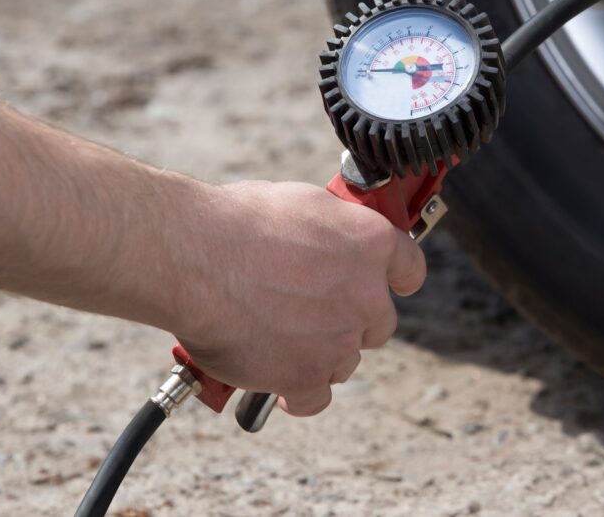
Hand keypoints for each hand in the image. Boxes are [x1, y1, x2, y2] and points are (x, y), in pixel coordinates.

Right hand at [170, 180, 425, 415]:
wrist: (193, 256)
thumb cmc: (236, 222)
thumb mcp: (301, 204)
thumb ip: (332, 231)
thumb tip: (328, 241)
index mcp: (371, 243)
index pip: (410, 269)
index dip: (394, 278)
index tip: (384, 283)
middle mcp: (367, 294)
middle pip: (378, 322)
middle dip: (351, 318)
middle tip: (312, 310)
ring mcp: (340, 340)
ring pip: (345, 359)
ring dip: (321, 352)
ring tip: (278, 335)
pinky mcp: (306, 376)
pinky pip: (315, 398)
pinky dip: (297, 393)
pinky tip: (278, 381)